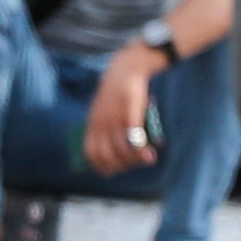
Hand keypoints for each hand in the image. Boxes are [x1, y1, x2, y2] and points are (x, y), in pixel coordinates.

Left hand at [85, 54, 161, 181]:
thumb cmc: (116, 92)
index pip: (90, 153)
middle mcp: (101, 125)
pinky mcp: (129, 116)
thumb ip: (107, 126)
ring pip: (123, 151)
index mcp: (92, 124)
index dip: (100, 165)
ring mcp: (114, 121)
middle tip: (134, 164)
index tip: (111, 171)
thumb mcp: (103, 109)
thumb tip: (120, 146)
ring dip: (135, 160)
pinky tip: (150, 154)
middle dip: (121, 166)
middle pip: (107, 156)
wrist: (125, 70)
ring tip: (147, 159)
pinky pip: (134, 141)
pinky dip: (141, 151)